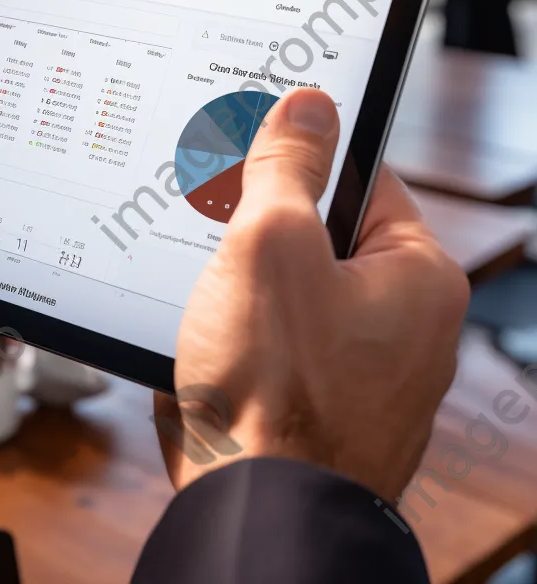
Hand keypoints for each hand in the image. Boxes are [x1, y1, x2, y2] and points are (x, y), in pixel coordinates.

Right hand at [155, 88, 468, 502]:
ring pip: (287, 291)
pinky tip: (201, 335)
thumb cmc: (277, 386)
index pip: (363, 177)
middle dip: (258, 228)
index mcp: (417, 278)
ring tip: (201, 286)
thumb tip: (310, 103)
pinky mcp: (315, 402)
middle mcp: (402, 326)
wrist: (253, 514)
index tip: (256, 139)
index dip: (302, 153)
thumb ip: (288, 166)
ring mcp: (359, 369)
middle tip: (214, 221)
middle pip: (320, 236)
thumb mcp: (271, 244)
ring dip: (238, 283)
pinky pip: (272, 341)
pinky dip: (236, 331)